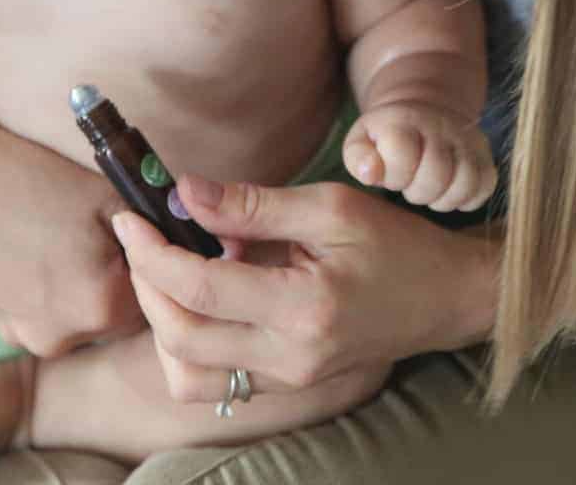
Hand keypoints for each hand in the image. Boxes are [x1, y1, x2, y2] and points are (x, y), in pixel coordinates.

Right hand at [0, 107, 142, 356]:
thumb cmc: (26, 176)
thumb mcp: (107, 196)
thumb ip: (155, 228)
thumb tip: (195, 243)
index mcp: (102, 306)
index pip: (162, 292)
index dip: (162, 257)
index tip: (152, 228)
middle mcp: (67, 337)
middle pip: (125, 308)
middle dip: (127, 271)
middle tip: (104, 225)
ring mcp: (30, 337)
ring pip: (89, 311)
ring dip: (92, 281)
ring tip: (66, 232)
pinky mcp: (4, 328)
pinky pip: (53, 312)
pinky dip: (56, 286)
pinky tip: (38, 246)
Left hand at [112, 174, 497, 404]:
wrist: (445, 297)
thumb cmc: (395, 243)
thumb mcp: (330, 206)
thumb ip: (252, 203)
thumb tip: (183, 190)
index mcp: (305, 307)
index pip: (201, 289)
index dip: (153, 252)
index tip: (130, 217)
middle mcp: (292, 357)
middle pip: (182, 339)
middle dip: (147, 286)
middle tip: (142, 240)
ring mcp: (289, 380)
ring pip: (189, 376)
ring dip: (163, 324)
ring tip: (174, 271)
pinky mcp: (287, 386)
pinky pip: (214, 383)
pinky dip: (191, 344)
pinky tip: (204, 299)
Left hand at [342, 101, 496, 211]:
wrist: (422, 112)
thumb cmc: (386, 138)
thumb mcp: (361, 141)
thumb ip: (358, 158)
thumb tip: (371, 174)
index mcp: (405, 121)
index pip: (403, 156)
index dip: (394, 176)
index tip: (389, 175)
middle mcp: (441, 126)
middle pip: (437, 174)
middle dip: (418, 192)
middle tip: (409, 186)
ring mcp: (467, 139)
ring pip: (466, 181)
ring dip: (443, 199)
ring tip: (429, 191)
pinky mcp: (485, 154)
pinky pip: (486, 185)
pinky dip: (467, 198)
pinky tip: (448, 192)